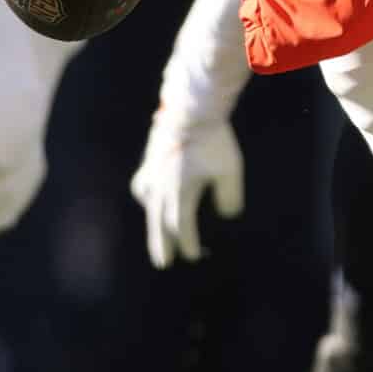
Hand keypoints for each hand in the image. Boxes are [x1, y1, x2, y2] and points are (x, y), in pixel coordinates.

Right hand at [130, 106, 245, 267]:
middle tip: (164, 263)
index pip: (181, 228)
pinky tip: (148, 199)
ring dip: (153, 225)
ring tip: (158, 238)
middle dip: (163, 245)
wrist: (191, 108)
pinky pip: (143, 187)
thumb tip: (228, 215)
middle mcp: (161, 188)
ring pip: (149, 207)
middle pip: (159, 224)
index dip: (188, 244)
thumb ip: (229, 197)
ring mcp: (152, 174)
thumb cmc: (213, 139)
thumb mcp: (229, 169)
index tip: (194, 256)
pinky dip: (146, 198)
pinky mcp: (149, 161)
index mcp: (180, 193)